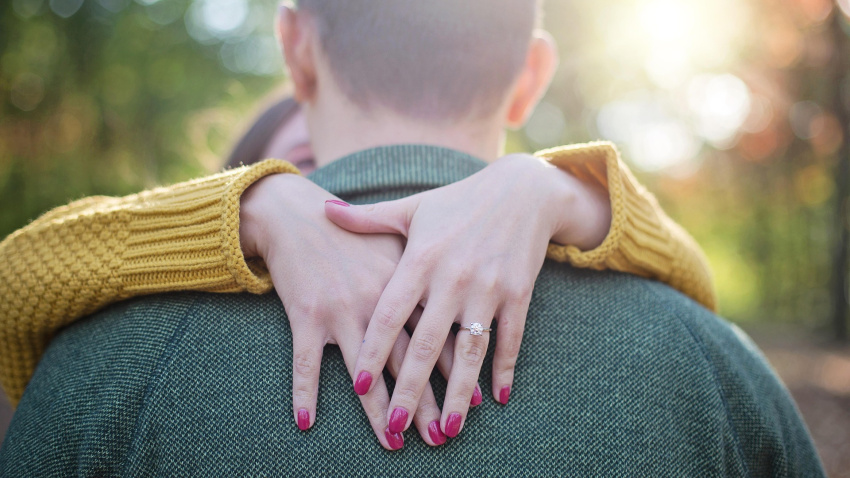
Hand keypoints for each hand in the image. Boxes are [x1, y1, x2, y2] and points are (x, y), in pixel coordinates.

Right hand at [240, 173, 472, 448]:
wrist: (299, 214)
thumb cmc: (354, 234)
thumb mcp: (397, 242)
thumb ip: (428, 273)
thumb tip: (460, 310)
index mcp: (405, 282)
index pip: (438, 333)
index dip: (457, 370)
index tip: (475, 402)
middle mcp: (378, 300)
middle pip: (408, 361)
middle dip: (425, 402)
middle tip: (442, 437)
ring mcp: (342, 309)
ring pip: (364, 371)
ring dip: (378, 411)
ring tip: (393, 442)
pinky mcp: (307, 314)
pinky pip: (306, 361)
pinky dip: (304, 391)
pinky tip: (306, 420)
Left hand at [326, 153, 610, 437]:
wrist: (523, 190)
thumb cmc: (459, 201)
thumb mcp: (412, 207)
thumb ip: (368, 218)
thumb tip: (323, 209)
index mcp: (421, 259)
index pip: (390, 314)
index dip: (373, 352)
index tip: (357, 386)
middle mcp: (453, 278)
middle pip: (427, 344)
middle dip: (410, 389)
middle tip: (396, 427)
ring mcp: (488, 287)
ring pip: (470, 350)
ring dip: (460, 392)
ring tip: (448, 429)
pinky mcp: (518, 293)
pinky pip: (510, 338)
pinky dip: (505, 368)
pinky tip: (498, 399)